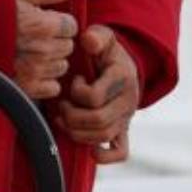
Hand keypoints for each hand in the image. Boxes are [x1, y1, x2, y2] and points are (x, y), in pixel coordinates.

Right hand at [11, 0, 86, 98]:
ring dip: (52, 60)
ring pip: (62, 67)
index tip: (43, 21)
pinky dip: (46, 80)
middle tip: (36, 36)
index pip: (72, 26)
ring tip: (31, 52)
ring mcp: (35, 71)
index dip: (58, 22)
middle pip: (68, 46)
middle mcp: (43, 50)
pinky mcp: (27, 88)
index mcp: (45, 25)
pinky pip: (53, 87)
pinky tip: (32, 69)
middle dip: (56, 40)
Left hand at [57, 26, 141, 163]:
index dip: (77, 92)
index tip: (75, 80)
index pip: (95, 97)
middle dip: (72, 115)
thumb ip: (95, 36)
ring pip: (103, 136)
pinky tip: (89, 150)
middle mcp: (128, 100)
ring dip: (77, 132)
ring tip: (66, 119)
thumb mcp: (103, 37)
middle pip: (98, 120)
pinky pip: (121, 152)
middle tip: (63, 105)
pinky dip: (103, 156)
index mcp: (123, 77)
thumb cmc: (106, 53)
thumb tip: (87, 40)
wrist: (124, 66)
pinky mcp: (124, 130)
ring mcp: (127, 117)